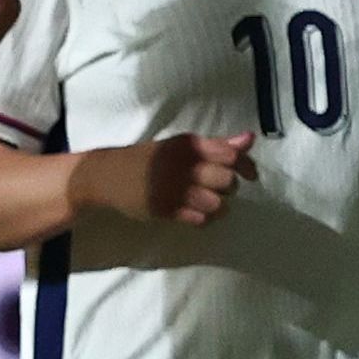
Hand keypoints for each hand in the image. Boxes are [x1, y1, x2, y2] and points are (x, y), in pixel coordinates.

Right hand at [83, 132, 253, 226]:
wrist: (107, 175)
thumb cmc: (152, 159)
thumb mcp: (183, 147)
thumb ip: (218, 145)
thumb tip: (250, 138)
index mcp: (189, 145)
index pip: (231, 156)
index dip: (246, 167)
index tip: (251, 175)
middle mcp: (182, 165)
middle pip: (227, 181)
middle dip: (229, 188)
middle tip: (219, 188)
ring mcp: (172, 188)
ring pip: (217, 204)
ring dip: (218, 206)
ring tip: (208, 202)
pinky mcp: (164, 209)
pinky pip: (200, 219)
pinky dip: (204, 218)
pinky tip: (196, 213)